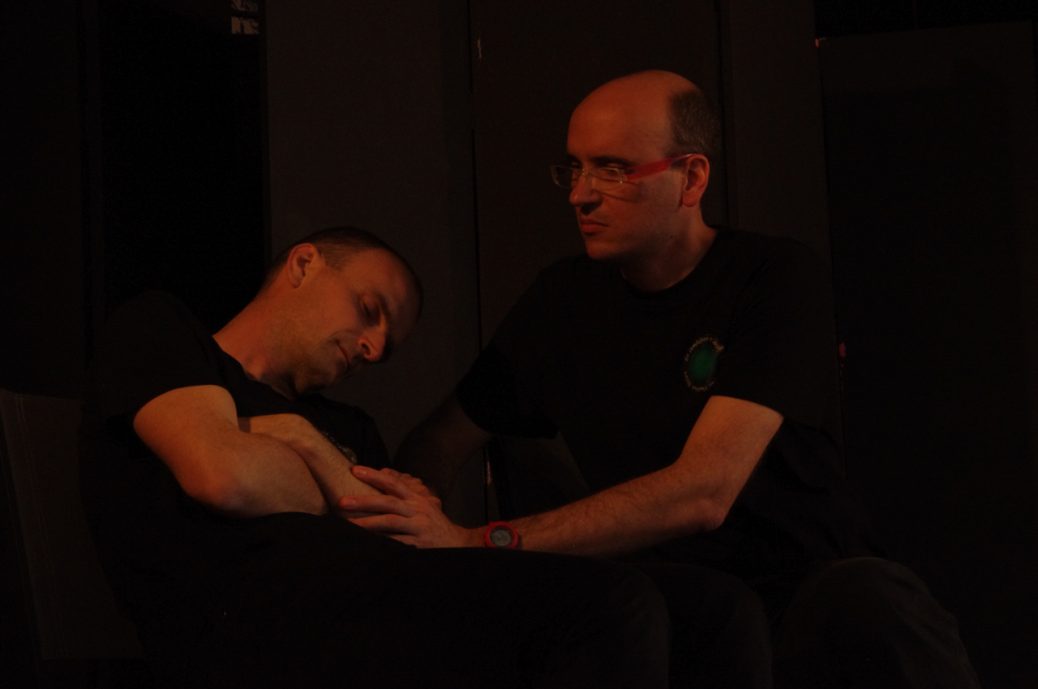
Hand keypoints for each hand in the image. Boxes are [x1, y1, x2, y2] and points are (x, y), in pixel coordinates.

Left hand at [339, 466, 479, 547]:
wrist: (458, 543)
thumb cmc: (433, 524)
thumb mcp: (422, 505)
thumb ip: (403, 494)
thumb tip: (381, 475)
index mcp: (416, 498)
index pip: (393, 483)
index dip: (374, 475)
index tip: (354, 470)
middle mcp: (417, 510)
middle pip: (388, 501)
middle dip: (363, 501)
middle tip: (342, 501)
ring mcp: (419, 527)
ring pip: (390, 522)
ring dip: (367, 523)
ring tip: (348, 524)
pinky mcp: (419, 544)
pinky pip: (397, 542)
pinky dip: (382, 542)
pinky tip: (367, 543)